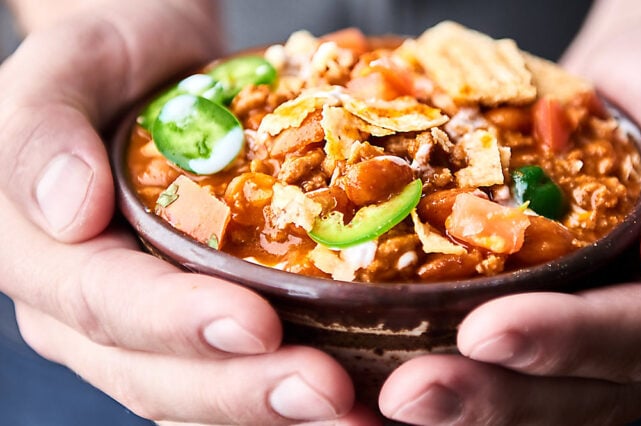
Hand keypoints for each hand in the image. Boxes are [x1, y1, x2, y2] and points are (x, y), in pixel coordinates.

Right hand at [0, 1, 361, 422]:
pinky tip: (356, 397)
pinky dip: (288, 392)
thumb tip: (70, 208)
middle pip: (156, 374)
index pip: (102, 302)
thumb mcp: (67, 67)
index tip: (256, 324)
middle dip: (243, 389)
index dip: (177, 322)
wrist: (158, 72)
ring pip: (198, 396)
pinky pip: (235, 374)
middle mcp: (86, 312)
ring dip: (276, 410)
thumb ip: (42, 131)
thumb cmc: (112, 61)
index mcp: (42, 254)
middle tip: (329, 389)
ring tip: (355, 410)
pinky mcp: (196, 326)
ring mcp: (143, 328)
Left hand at [378, 2, 640, 423]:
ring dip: (466, 401)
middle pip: (583, 388)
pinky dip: (457, 375)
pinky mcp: (558, 321)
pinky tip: (392, 383)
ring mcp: (607, 335)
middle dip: (493, 395)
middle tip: (411, 393)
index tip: (483, 332)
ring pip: (542, 394)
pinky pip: (511, 364)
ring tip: (393, 401)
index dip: (564, 340)